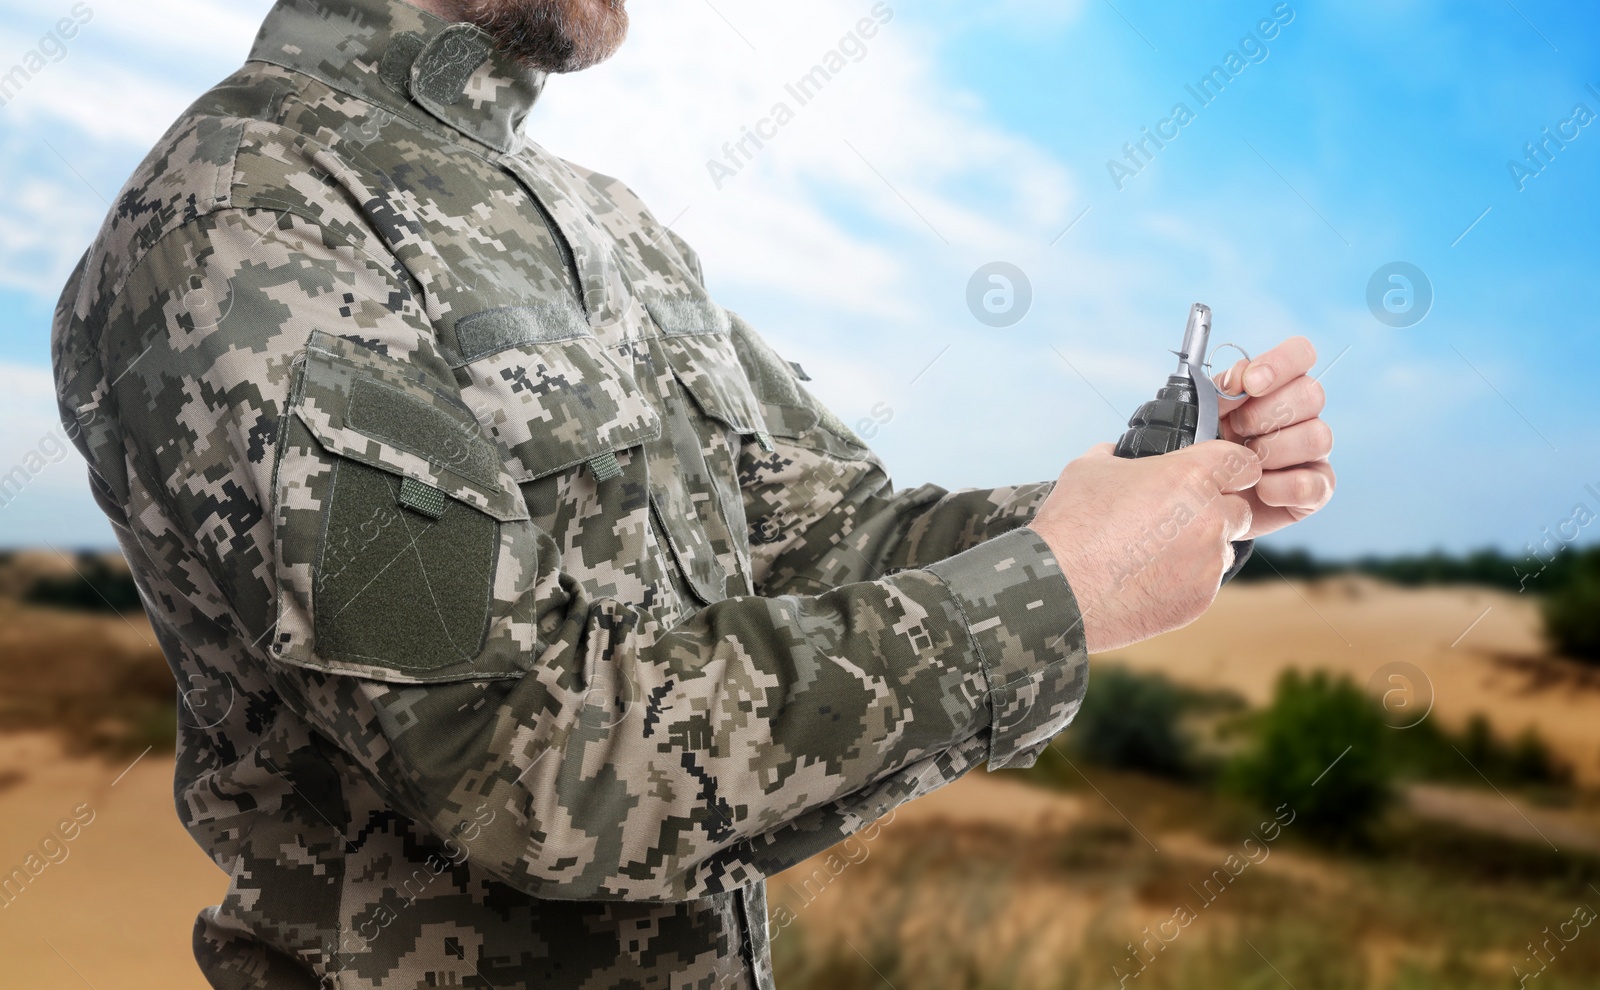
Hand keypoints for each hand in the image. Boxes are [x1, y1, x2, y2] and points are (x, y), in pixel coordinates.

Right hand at [1030, 440, 1261, 652]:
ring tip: (1155, 553)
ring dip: (1201, 547)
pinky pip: (1204, 582)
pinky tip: (1147, 578)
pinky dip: (1183, 579)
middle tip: (1176, 519)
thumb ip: (1120, 456)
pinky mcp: (1200, 600)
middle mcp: (1210, 519)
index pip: (1243, 464)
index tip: (1220, 476)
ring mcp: (1208, 563)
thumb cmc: (1071, 523)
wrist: (1057, 588)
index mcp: (1190, 477)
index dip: (1232, 469)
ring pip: (1222, 548)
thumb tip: (1120, 452)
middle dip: (1215, 511)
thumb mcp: (1090, 468)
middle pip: (1239, 510)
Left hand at [1213, 337, 1335, 538]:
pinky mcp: (1317, 488)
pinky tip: (1257, 487)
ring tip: (1243, 463)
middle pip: (1312, 394)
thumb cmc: (1208, 448)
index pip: (1300, 354)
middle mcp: (1303, 414)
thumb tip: (1238, 379)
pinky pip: (1313, 484)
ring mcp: (1313, 451)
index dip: (1280, 363)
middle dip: (1266, 414)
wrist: (1204, 498)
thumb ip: (1220, 390)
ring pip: (1318, 437)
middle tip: (1236, 429)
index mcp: (1278, 386)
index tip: (1249, 384)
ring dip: (1272, 451)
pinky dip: (1279, 487)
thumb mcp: (1205, 414)